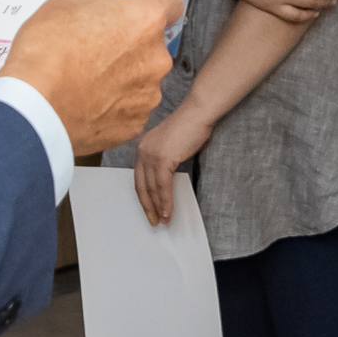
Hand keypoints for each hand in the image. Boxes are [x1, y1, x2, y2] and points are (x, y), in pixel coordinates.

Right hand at [1, 0, 183, 155]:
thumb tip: (108, 5)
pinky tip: (86, 101)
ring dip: (122, 75)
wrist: (34, 110)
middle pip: (151, 43)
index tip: (129, 6)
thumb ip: (97, 1)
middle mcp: (156, 59)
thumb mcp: (64, 4)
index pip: (168, 2)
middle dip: (129, 42)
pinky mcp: (134, 125)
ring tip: (85, 79)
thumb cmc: (46, 54)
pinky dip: (113, 104)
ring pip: (141, 77)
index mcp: (145, 21)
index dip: (148, 1)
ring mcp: (147, 95)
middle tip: (94, 46)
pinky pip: (128, 107)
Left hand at [132, 105, 212, 226]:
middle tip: (153, 222)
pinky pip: (163, 187)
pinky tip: (168, 212)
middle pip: (142, 186)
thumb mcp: (170, 146)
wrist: (197, 114)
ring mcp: (151, 155)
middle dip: (148, 207)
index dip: (144, 198)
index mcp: (142, 149)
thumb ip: (164, 161)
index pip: (140, 179)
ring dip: (159, 208)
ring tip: (164, 221)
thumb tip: (165, 184)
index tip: (149, 211)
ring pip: (153, 189)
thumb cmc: (189, 128)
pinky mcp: (163, 159)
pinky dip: (166, 202)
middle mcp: (142, 152)